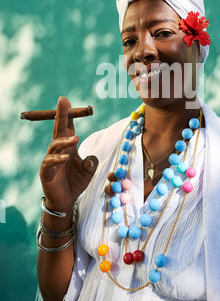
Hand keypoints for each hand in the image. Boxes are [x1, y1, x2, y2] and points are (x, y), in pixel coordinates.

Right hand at [39, 96, 97, 212]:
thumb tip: (90, 159)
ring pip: (55, 145)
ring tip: (75, 140)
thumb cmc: (76, 182)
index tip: (65, 100)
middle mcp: (58, 150)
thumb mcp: (89, 171)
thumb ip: (92, 162)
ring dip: (65, 141)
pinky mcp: (46, 172)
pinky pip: (49, 162)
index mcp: (68, 147)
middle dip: (61, 115)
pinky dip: (58, 159)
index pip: (67, 127)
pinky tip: (66, 157)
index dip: (67, 115)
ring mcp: (51, 160)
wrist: (66, 201)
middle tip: (62, 101)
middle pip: (58, 129)